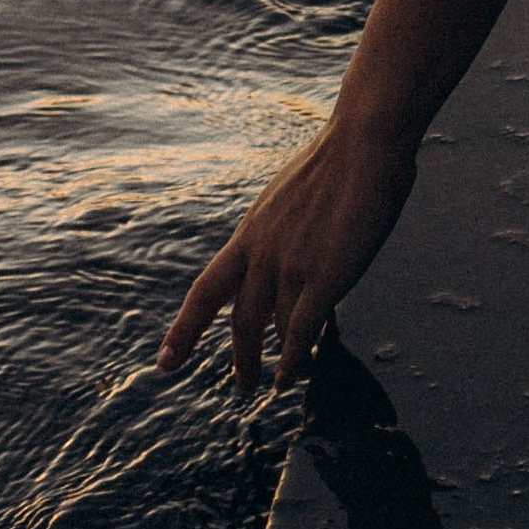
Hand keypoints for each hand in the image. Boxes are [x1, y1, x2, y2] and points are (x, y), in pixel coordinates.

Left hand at [159, 110, 419, 392]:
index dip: (184, 330)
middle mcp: (262, 255)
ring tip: (282, 381)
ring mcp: (291, 267)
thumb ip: (278, 231)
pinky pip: (301, 333)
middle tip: (242, 386)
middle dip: (240, 359)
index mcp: (250, 234)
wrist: (363, 142)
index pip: (206, 291)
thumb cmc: (336, 162)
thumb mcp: (288, 198)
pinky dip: (293, 362)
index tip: (165, 362)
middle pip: (240, 322)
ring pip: (276, 329)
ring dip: (278, 361)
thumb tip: (282, 250)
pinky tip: (291, 378)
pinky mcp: (323, 277)